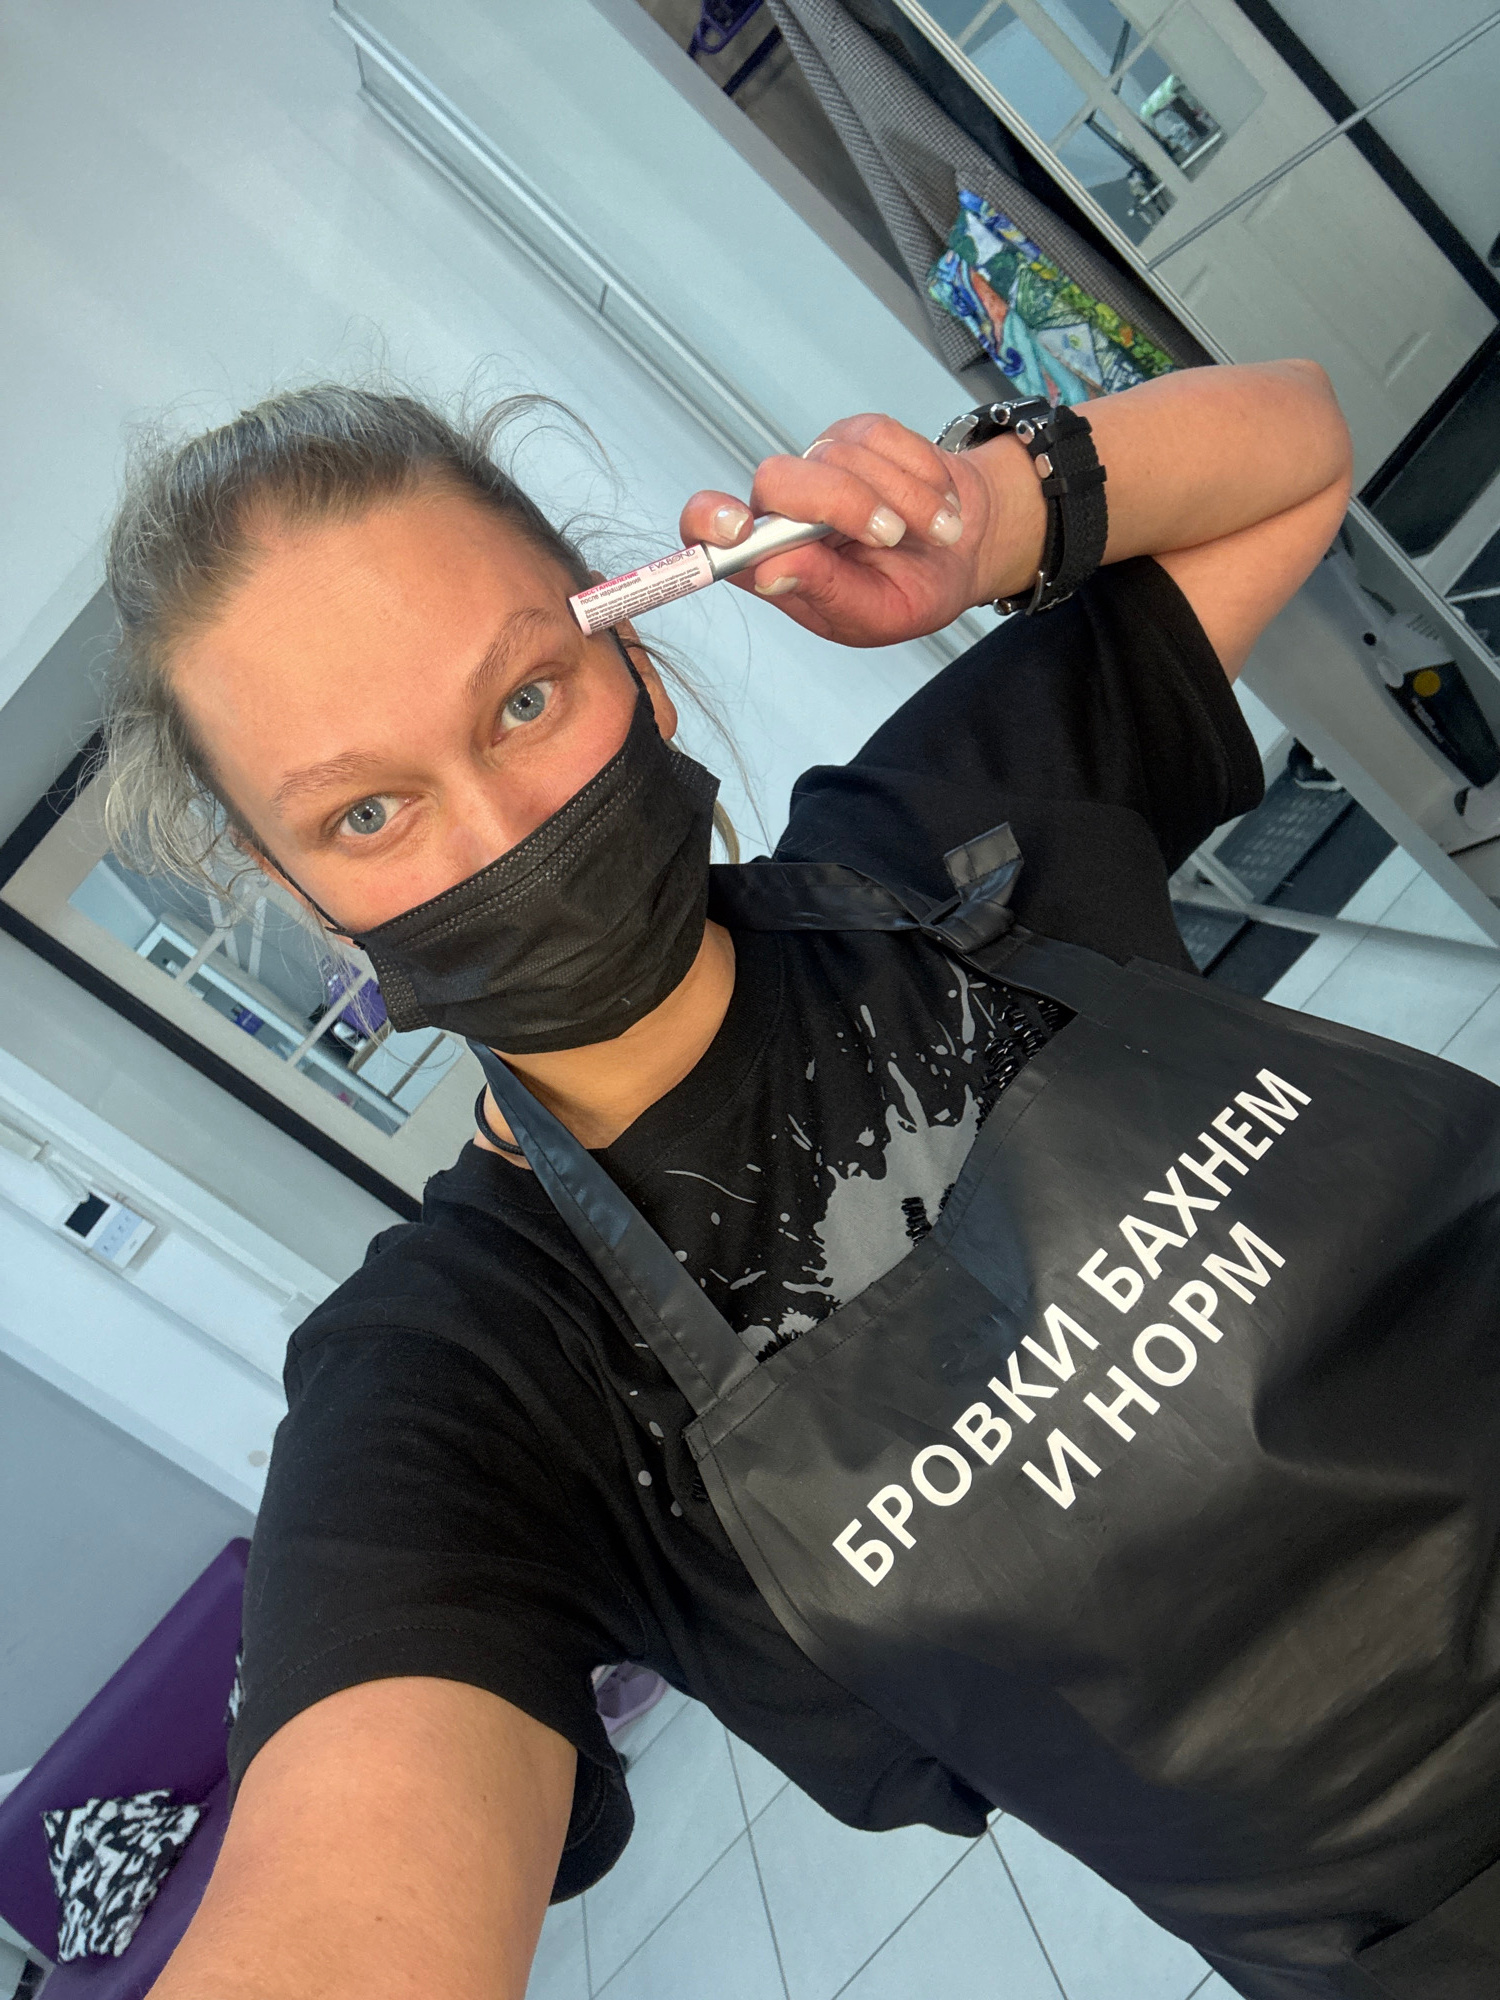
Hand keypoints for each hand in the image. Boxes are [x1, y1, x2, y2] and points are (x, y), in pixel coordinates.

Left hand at [678, 413, 1040, 647]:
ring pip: (838, 457)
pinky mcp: (857, 435)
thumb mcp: (875, 614)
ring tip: (935, 530)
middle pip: (776, 480)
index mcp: (771, 562)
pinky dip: (921, 474)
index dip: (709, 521)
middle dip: (842, 503)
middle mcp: (784, 512)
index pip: (706, 533)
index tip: (738, 528)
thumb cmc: (912, 589)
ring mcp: (818, 466)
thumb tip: (770, 572)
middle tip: (891, 536)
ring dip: (903, 498)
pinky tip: (936, 502)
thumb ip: (824, 593)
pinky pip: (882, 437)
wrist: (967, 548)